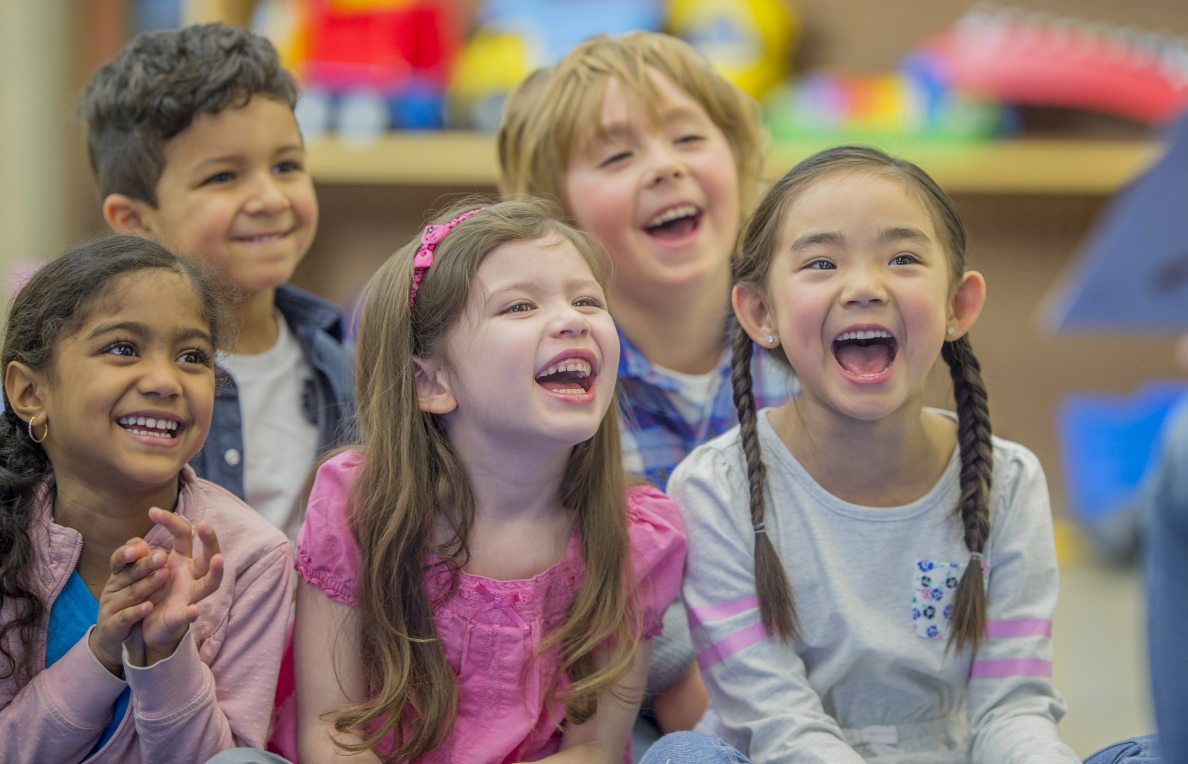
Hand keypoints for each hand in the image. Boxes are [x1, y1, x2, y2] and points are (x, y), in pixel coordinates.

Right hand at [87, 538, 168, 675]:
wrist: (112, 638)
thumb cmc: (127, 602)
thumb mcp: (131, 581)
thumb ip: (138, 561)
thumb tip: (142, 543)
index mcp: (118, 575)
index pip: (119, 560)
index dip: (126, 552)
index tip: (140, 546)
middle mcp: (112, 589)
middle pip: (128, 574)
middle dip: (145, 565)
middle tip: (162, 556)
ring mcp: (110, 608)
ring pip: (130, 594)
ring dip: (147, 584)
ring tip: (164, 575)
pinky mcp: (112, 627)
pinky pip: (125, 618)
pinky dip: (136, 612)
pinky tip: (149, 607)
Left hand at [140, 508, 223, 664]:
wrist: (148, 626)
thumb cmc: (151, 592)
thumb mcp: (142, 569)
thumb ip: (140, 555)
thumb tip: (135, 541)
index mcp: (181, 560)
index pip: (183, 534)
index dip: (171, 521)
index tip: (152, 510)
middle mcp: (191, 575)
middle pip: (208, 555)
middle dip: (209, 539)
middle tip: (204, 524)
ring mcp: (190, 595)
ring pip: (210, 583)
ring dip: (216, 571)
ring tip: (218, 560)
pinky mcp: (181, 616)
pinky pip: (188, 614)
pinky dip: (191, 613)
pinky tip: (193, 610)